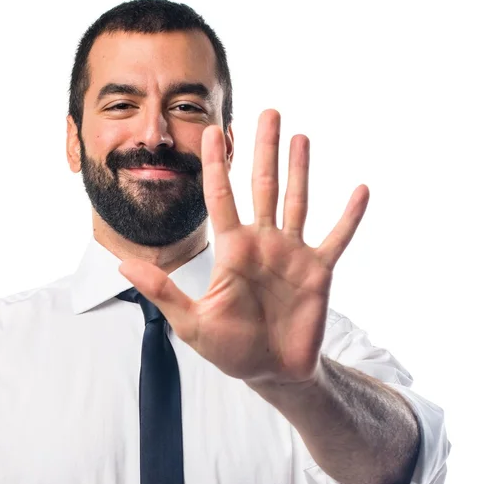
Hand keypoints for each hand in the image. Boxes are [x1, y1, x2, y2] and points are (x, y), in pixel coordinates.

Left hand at [118, 110, 368, 386]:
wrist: (272, 371)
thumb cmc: (232, 349)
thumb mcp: (192, 323)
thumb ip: (163, 291)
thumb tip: (123, 265)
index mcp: (232, 250)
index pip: (221, 198)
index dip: (215, 165)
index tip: (210, 131)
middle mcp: (263, 243)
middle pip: (262, 186)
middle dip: (264, 150)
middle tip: (268, 112)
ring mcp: (292, 254)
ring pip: (297, 201)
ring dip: (300, 169)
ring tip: (300, 136)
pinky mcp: (319, 271)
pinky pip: (337, 237)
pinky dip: (349, 216)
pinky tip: (360, 189)